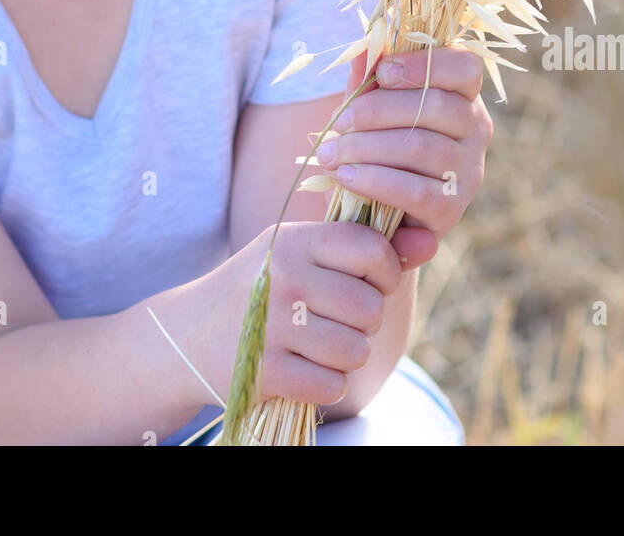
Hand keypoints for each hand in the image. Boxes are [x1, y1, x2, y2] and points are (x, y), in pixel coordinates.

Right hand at [190, 221, 403, 409]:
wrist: (189, 332)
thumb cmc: (265, 285)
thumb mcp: (305, 253)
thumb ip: (368, 247)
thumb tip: (433, 239)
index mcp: (297, 240)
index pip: (371, 249)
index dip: (385, 272)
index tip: (370, 282)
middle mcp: (285, 277)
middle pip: (370, 307)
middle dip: (364, 321)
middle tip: (337, 319)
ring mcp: (273, 325)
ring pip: (355, 350)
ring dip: (346, 356)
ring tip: (320, 344)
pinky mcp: (265, 370)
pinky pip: (331, 385)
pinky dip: (325, 384)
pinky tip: (303, 368)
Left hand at [315, 46, 493, 268]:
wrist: (373, 212)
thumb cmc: (375, 145)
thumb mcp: (369, 108)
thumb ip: (369, 79)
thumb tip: (365, 47)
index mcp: (463, 95)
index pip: (464, 67)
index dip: (425, 65)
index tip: (381, 72)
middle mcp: (476, 130)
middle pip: (435, 106)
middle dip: (377, 111)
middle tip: (337, 122)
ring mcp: (469, 171)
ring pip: (421, 147)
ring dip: (366, 148)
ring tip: (330, 153)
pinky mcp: (452, 209)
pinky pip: (415, 191)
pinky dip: (375, 181)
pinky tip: (345, 176)